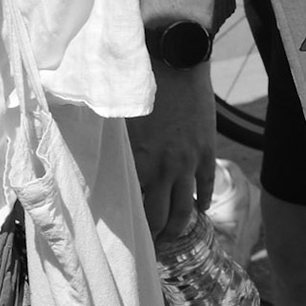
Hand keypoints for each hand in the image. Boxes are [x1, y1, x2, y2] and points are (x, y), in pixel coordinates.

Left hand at [127, 62, 215, 240]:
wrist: (175, 61)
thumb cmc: (139, 85)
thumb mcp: (119, 119)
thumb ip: (115, 148)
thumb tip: (99, 163)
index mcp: (137, 163)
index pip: (132, 208)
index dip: (130, 227)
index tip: (127, 236)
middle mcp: (163, 169)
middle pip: (160, 218)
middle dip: (156, 237)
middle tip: (151, 244)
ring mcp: (188, 162)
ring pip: (185, 209)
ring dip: (178, 227)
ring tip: (173, 234)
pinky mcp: (206, 150)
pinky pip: (206, 185)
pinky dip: (203, 201)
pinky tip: (199, 209)